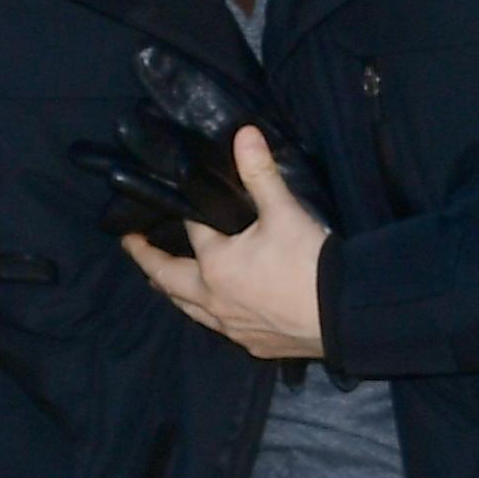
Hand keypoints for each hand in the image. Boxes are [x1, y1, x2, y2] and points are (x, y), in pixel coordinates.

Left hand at [121, 126, 328, 360]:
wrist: (346, 315)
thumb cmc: (308, 262)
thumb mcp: (284, 212)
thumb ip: (260, 174)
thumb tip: (244, 133)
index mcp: (214, 264)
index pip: (191, 231)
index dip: (185, 214)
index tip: (171, 203)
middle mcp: (212, 299)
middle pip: (168, 279)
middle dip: (147, 261)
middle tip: (133, 246)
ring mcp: (231, 326)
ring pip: (188, 309)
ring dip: (173, 291)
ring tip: (160, 281)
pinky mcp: (253, 344)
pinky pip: (218, 328)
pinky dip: (205, 314)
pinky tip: (212, 311)